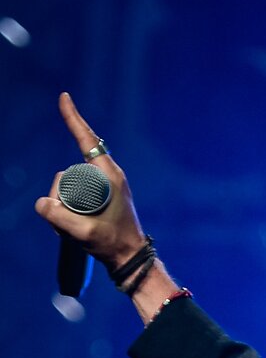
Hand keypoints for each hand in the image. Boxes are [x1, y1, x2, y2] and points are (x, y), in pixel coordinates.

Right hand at [35, 93, 147, 272]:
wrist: (131, 260)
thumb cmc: (113, 245)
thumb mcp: (83, 233)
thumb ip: (58, 217)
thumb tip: (41, 203)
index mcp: (110, 176)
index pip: (87, 140)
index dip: (73, 118)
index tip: (64, 98)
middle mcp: (109, 176)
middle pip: (70, 170)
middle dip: (59, 193)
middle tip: (65, 222)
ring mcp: (107, 186)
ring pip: (71, 182)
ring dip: (64, 203)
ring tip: (74, 228)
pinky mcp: (104, 196)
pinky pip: (79, 191)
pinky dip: (70, 206)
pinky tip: (73, 225)